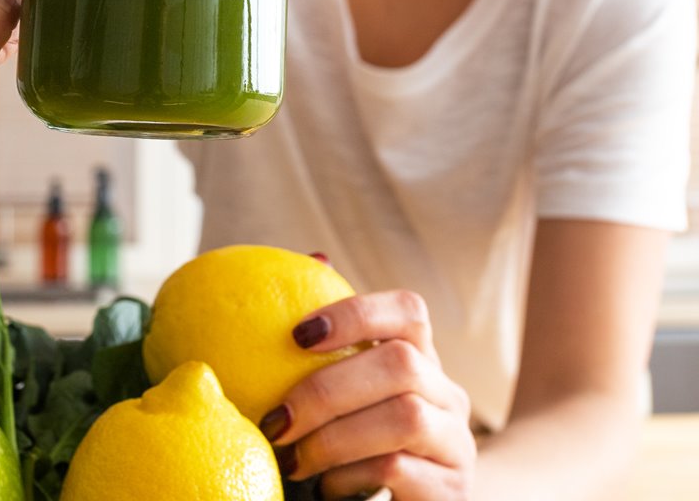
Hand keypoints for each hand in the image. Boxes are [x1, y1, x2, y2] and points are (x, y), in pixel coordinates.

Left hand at [261, 290, 475, 500]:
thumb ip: (330, 341)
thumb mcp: (346, 397)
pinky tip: (326, 488)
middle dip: (328, 389)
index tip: (298, 334)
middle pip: (400, 364)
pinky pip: (399, 468)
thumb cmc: (359, 447)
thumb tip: (315, 256)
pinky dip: (351, 477)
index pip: (409, 311)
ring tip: (293, 459)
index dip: (356, 313)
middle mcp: (449, 394)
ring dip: (335, 438)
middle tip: (276, 418)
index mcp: (422, 359)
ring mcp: (457, 443)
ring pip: (404, 417)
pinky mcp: (452, 490)